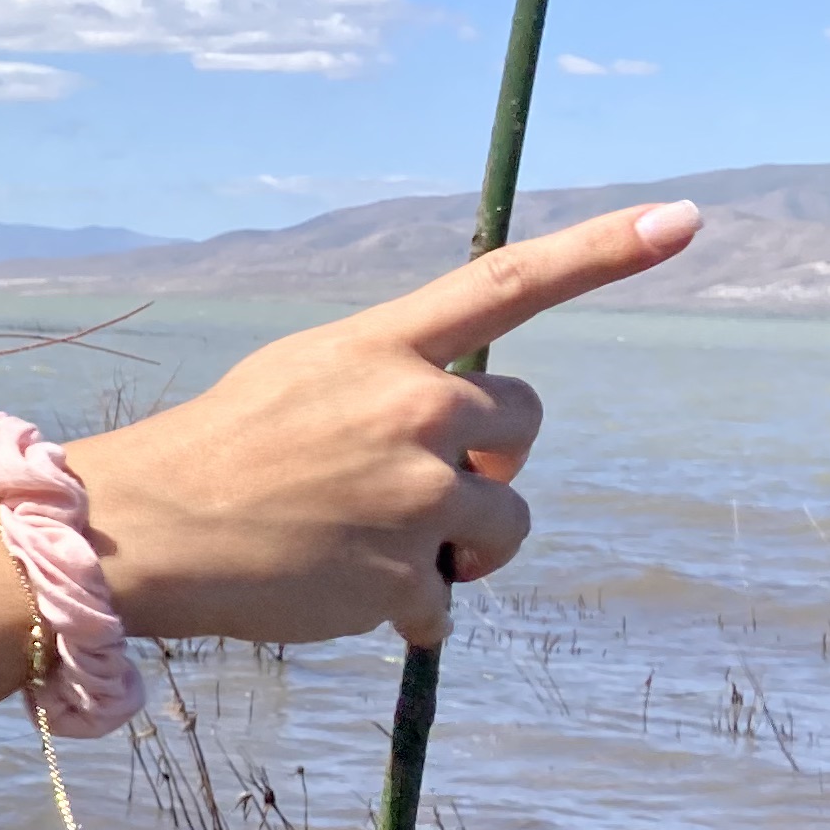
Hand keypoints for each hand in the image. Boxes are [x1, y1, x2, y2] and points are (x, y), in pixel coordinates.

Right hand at [63, 201, 699, 648]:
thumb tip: (475, 439)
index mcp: (383, 349)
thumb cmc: (223, 449)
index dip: (604, 252)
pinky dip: (406, 610)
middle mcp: (413, 411)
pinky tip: (338, 594)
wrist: (145, 531)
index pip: (508, 285)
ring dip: (460, 546)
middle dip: (489, 460)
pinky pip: (444, 604)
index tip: (685, 219)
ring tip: (370, 548)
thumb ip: (394, 383)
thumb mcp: (305, 376)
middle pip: (523, 425)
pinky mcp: (402, 578)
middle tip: (415, 486)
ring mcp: (414, 497)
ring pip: (504, 526)